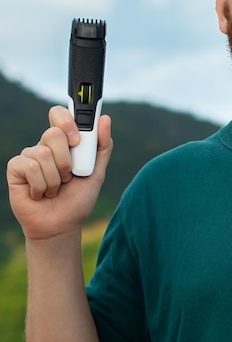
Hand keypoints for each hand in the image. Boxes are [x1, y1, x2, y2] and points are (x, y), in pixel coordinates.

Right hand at [6, 106, 112, 239]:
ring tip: (55, 189)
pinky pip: (30, 167)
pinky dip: (41, 185)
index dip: (67, 120)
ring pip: (43, 153)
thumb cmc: (78, 199)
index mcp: (64, 142)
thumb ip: (102, 146)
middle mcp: (45, 146)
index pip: (59, 115)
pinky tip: (40, 194)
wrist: (61, 226)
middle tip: (69, 175)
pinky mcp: (16, 169)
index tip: (77, 138)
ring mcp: (29, 156)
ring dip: (55, 178)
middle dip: (66, 159)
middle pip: (53, 132)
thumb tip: (104, 118)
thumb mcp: (97, 172)